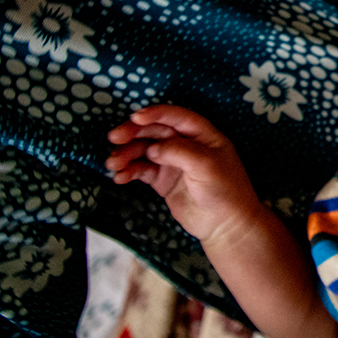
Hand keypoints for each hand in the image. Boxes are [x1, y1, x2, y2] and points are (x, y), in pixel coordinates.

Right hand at [107, 105, 262, 242]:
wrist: (225, 224)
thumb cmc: (225, 190)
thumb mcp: (206, 166)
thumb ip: (179, 152)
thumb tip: (152, 148)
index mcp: (202, 134)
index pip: (176, 117)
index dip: (156, 113)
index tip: (135, 117)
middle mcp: (186, 144)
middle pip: (155, 131)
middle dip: (133, 133)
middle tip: (114, 138)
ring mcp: (173, 162)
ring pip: (144, 150)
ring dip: (126, 154)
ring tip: (112, 164)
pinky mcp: (163, 180)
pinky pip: (142, 170)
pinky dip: (129, 171)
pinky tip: (119, 177)